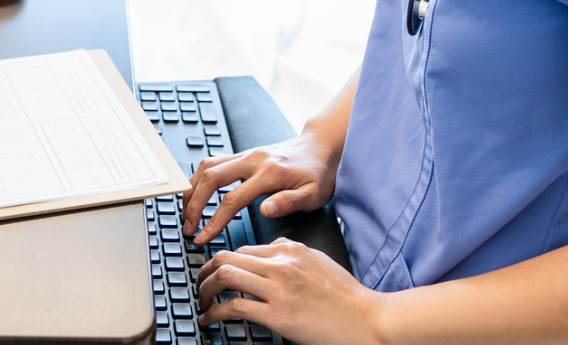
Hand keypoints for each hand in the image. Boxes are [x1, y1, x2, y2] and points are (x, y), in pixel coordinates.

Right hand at [183, 133, 337, 244]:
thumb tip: (264, 210)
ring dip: (192, 189)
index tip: (203, 238)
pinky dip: (199, 178)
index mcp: (270, 173)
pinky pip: (213, 162)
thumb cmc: (318, 173)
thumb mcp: (314, 194)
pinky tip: (196, 193)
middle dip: (194, 204)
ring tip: (186, 212)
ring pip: (207, 166)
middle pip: (211, 178)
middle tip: (188, 227)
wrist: (321, 147)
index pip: (232, 199)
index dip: (214, 221)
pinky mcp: (243, 154)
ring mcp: (246, 155)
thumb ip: (289, 202)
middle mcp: (253, 160)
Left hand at [196, 239, 383, 344]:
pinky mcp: (278, 314)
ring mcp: (278, 289)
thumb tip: (273, 248)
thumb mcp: (319, 262)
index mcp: (290, 251)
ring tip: (202, 301)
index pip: (243, 248)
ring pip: (225, 276)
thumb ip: (293, 253)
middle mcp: (281, 265)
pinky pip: (234, 307)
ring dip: (205, 290)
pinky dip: (215, 313)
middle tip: (200, 284)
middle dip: (205, 271)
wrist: (367, 320)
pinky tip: (210, 320)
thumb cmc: (348, 297)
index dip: (221, 260)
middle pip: (227, 257)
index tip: (213, 272)